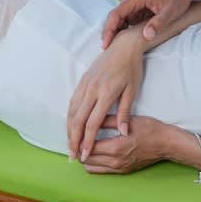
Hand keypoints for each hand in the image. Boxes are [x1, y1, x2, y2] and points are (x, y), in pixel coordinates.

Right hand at [66, 41, 144, 160]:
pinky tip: (70, 125)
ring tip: (70, 144)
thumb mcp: (132, 90)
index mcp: (105, 94)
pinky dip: (69, 116)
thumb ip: (125, 112)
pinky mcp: (82, 80)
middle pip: (77, 120)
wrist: (124, 45)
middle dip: (73, 140)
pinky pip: (72, 101)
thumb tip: (123, 133)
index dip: (87, 142)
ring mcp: (85, 84)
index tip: (84, 155)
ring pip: (71, 111)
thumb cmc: (131, 68)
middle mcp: (92, 89)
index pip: (92, 124)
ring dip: (69, 130)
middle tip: (72, 156)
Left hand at [80, 116, 171, 175]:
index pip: (88, 147)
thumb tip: (91, 119)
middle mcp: (115, 161)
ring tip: (86, 146)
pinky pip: (100, 171)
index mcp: (116, 147)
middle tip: (78, 138)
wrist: (166, 144)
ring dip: (86, 158)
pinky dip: (94, 163)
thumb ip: (108, 120)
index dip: (80, 140)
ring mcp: (118, 168)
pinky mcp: (122, 171)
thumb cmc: (150, 130)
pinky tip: (96, 153)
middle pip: (86, 160)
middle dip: (80, 150)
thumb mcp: (129, 120)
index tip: (78, 132)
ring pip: (91, 167)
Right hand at [99, 0, 192, 47]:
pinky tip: (125, 40)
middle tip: (107, 49)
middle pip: (114, 17)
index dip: (109, 30)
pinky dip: (124, 29)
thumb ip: (159, 22)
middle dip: (109, 33)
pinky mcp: (139, 7)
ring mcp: (134, 3)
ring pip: (120, 19)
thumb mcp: (171, 10)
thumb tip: (146, 36)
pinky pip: (127, 19)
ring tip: (114, 47)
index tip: (105, 44)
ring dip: (116, 32)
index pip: (115, 14)